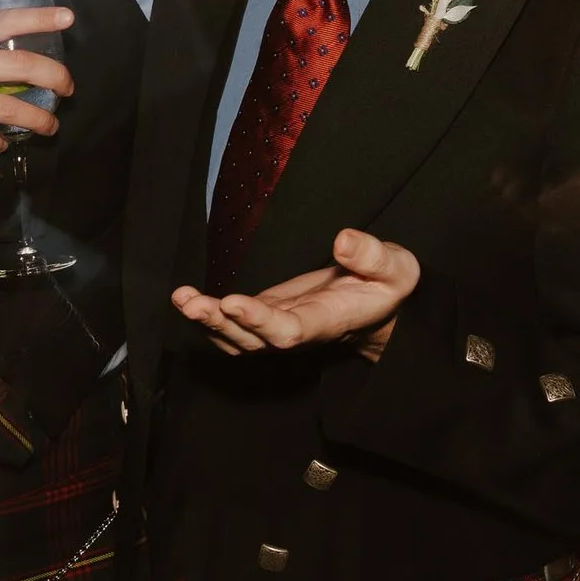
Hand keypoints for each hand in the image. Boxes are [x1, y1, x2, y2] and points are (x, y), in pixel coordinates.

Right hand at [0, 6, 74, 153]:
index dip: (40, 18)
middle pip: (24, 67)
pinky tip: (0, 144)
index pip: (6, 21)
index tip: (68, 18)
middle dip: (56, 78)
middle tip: (68, 88)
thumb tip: (0, 47)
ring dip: (39, 121)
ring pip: (12, 110)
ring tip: (50, 127)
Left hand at [171, 230, 418, 361]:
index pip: (290, 330)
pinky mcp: (267, 315)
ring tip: (182, 299)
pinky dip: (210, 317)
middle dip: (221, 323)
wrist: (381, 308)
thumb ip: (373, 258)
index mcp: (328, 322)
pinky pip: (234, 327)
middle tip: (192, 303)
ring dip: (208, 322)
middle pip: (253, 340)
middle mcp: (298, 332)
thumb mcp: (397, 269)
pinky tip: (187, 300)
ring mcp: (278, 327)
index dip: (261, 322)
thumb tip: (343, 240)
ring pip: (237, 338)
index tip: (235, 303)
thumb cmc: (388, 286)